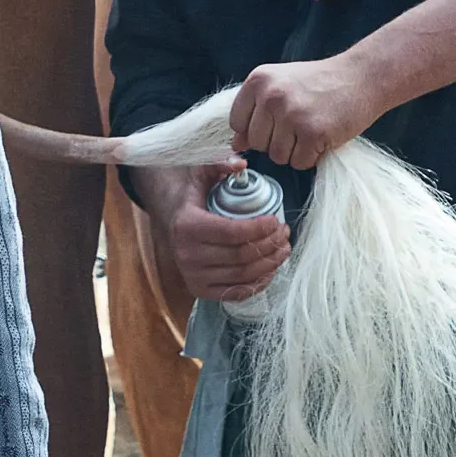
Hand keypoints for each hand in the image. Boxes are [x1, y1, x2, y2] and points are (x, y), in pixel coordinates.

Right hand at [138, 163, 289, 301]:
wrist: (171, 225)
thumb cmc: (192, 200)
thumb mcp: (200, 176)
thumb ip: (219, 165)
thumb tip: (242, 163)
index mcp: (187, 227)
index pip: (232, 232)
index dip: (260, 228)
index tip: (276, 219)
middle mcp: (187, 256)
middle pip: (241, 256)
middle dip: (270, 244)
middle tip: (284, 232)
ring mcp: (194, 277)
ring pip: (242, 275)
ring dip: (270, 263)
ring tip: (283, 248)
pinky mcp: (201, 291)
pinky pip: (236, 293)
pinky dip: (258, 283)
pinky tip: (271, 268)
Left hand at [231, 56, 381, 169]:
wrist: (362, 77)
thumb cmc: (321, 83)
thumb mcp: (282, 86)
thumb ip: (256, 111)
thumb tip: (236, 143)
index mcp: (258, 81)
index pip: (237, 123)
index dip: (256, 129)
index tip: (277, 121)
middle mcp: (271, 96)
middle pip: (257, 144)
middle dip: (277, 142)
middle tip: (300, 124)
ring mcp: (292, 114)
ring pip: (277, 157)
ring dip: (295, 151)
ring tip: (312, 129)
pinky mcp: (313, 132)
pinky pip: (300, 163)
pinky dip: (313, 156)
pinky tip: (323, 135)